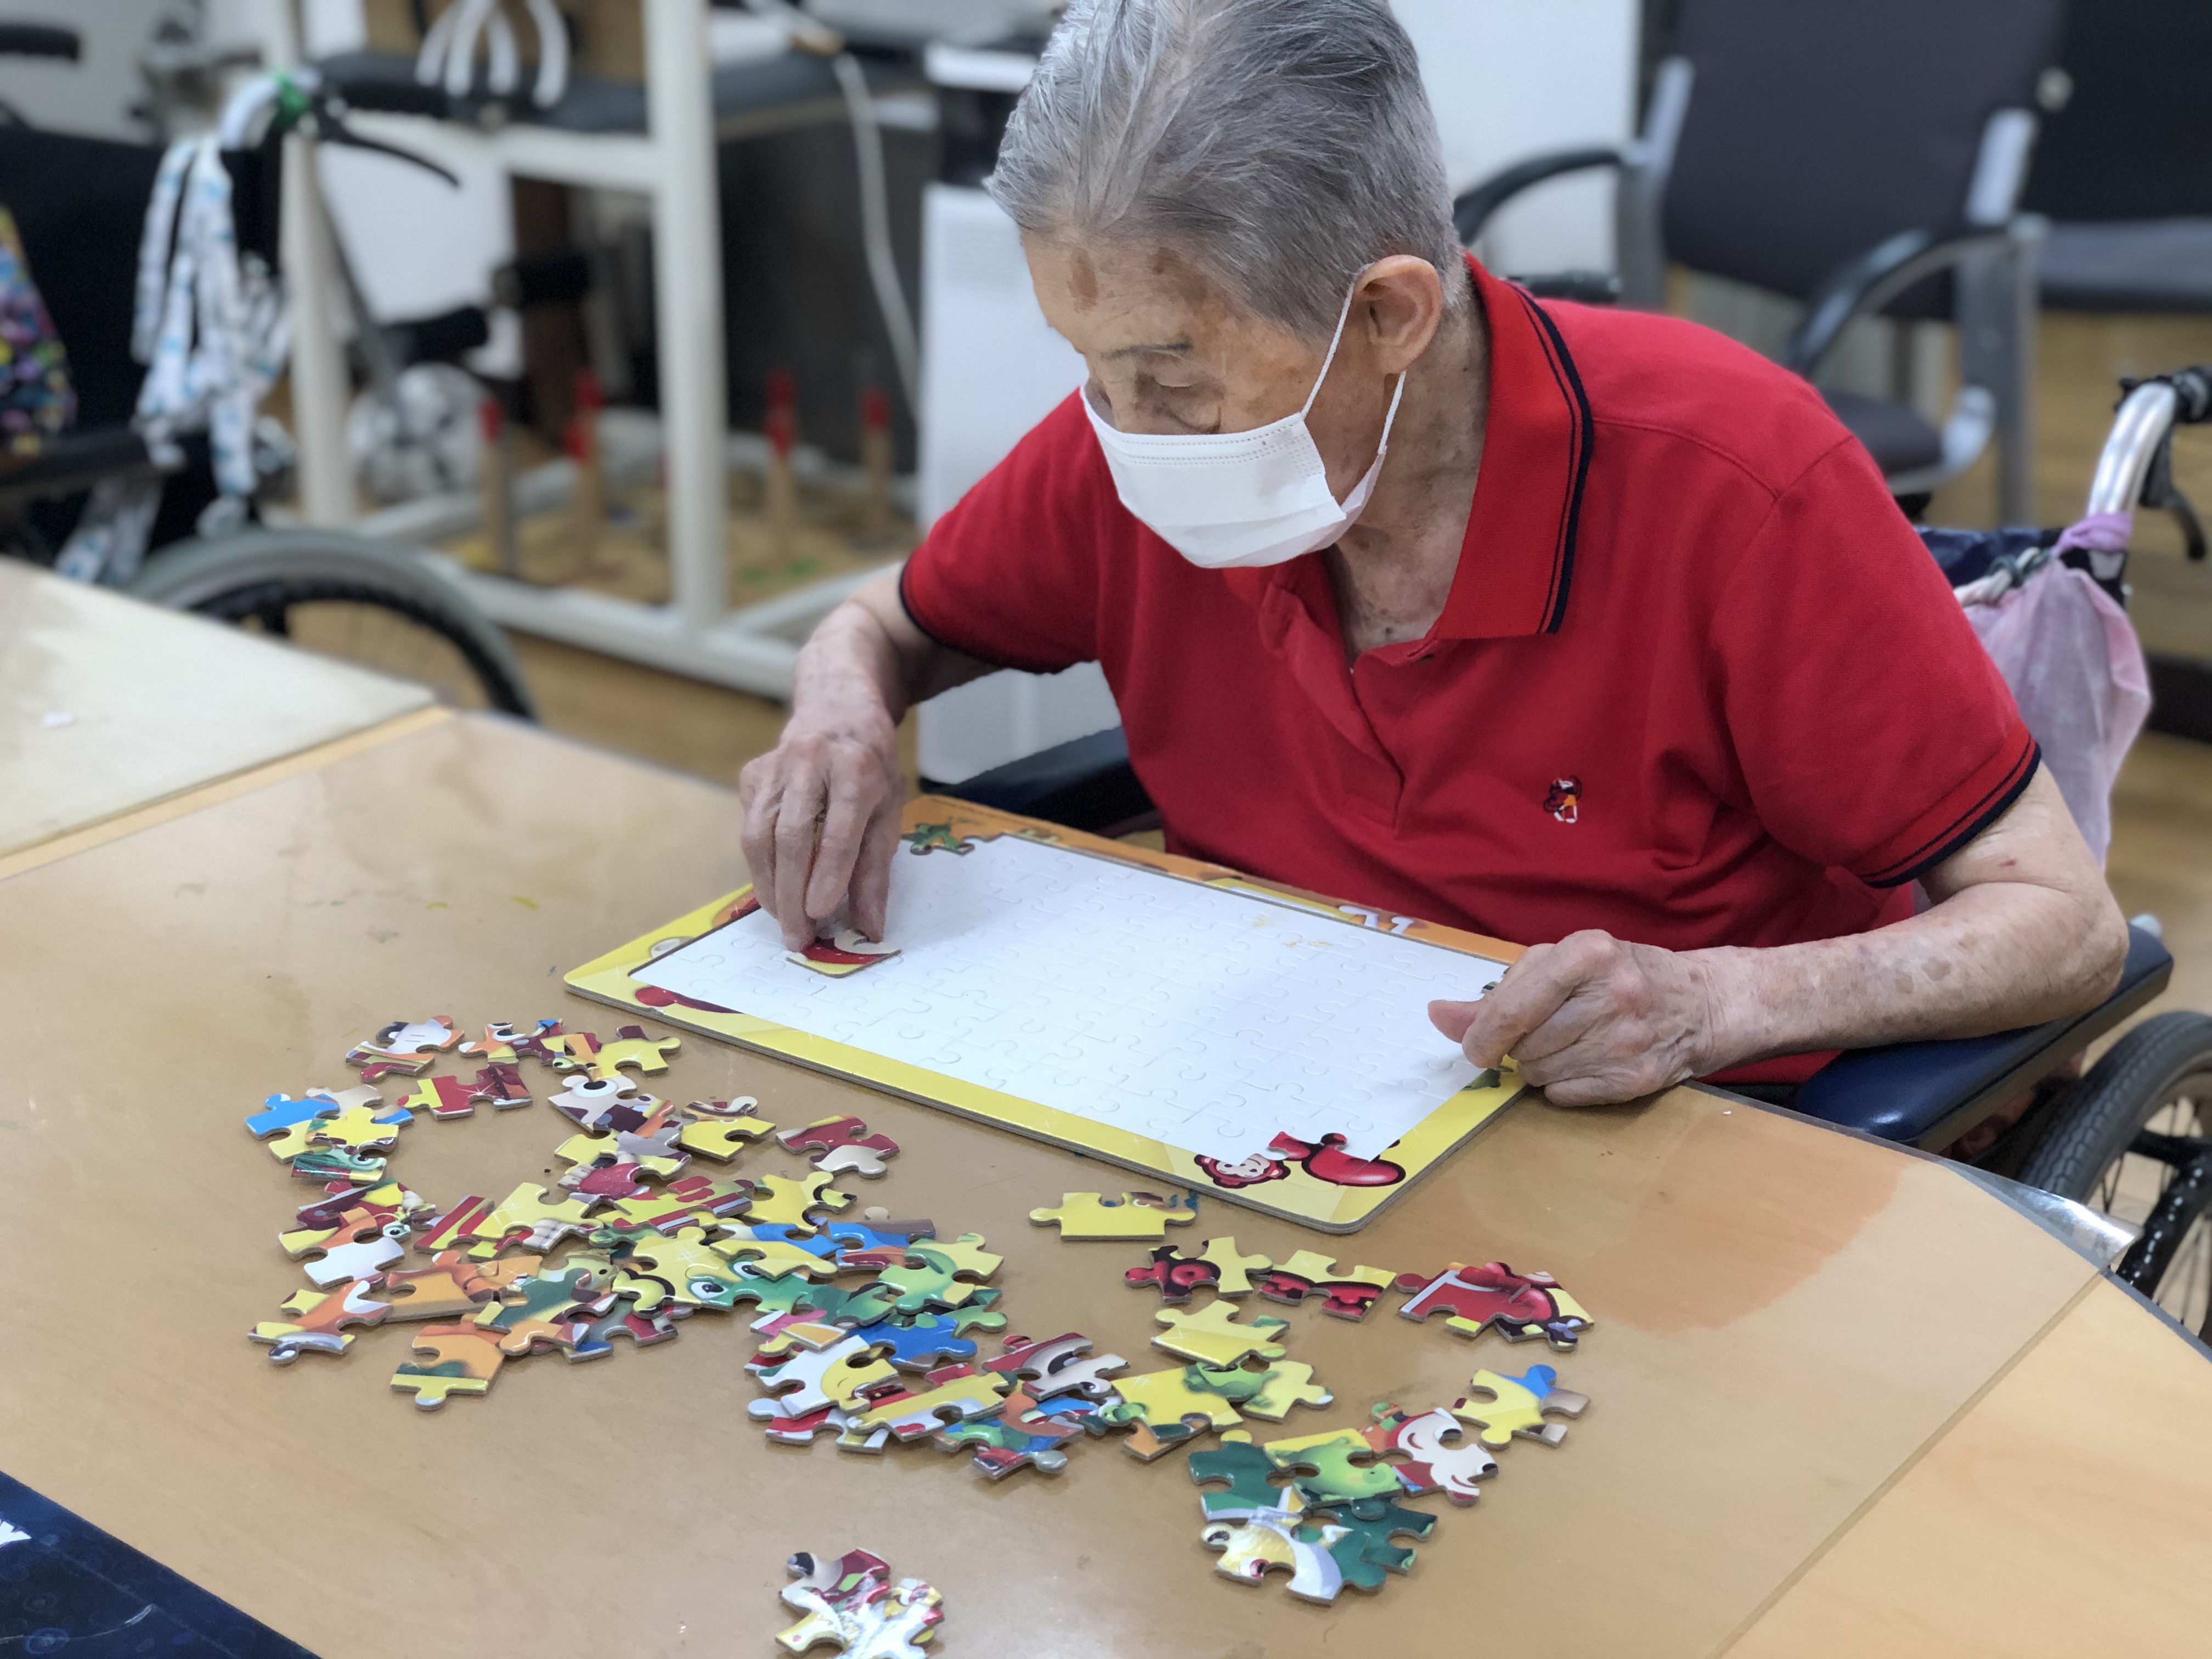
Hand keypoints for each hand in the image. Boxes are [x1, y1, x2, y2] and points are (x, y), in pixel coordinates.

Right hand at [738, 717, 904, 951]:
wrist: (837, 711)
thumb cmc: (870, 769)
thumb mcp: (889, 812)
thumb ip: (876, 871)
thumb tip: (869, 928)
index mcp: (856, 769)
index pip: (838, 832)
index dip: (827, 876)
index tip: (819, 915)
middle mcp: (811, 762)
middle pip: (792, 838)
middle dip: (791, 894)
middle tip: (797, 936)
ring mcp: (775, 766)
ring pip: (759, 836)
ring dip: (769, 887)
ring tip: (784, 921)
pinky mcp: (752, 775)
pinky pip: (749, 829)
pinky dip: (759, 866)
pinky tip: (775, 887)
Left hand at [1427, 930, 1723, 1106]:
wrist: (1703, 1004)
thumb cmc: (1621, 975)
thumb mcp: (1563, 964)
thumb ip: (1500, 992)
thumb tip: (1440, 1017)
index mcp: (1589, 953)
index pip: (1513, 1007)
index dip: (1483, 1035)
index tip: (1477, 1048)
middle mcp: (1612, 995)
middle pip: (1523, 1045)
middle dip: (1519, 1045)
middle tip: (1544, 1031)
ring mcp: (1627, 1041)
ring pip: (1539, 1074)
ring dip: (1540, 1065)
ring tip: (1571, 1042)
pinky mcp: (1637, 1079)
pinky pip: (1564, 1096)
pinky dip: (1562, 1085)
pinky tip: (1588, 1062)